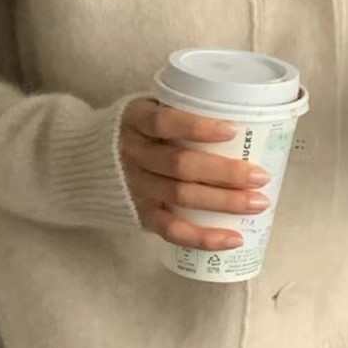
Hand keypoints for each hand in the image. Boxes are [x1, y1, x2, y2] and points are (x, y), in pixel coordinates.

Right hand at [120, 98, 270, 251]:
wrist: (87, 161)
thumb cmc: (138, 130)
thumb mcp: (148, 109)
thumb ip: (180, 110)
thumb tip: (242, 111)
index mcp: (135, 120)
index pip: (164, 121)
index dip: (198, 127)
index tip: (233, 131)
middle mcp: (133, 153)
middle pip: (180, 165)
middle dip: (224, 172)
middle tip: (260, 176)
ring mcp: (136, 187)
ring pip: (181, 197)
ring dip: (223, 202)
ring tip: (258, 203)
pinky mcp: (140, 213)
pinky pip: (172, 230)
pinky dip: (203, 237)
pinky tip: (233, 238)